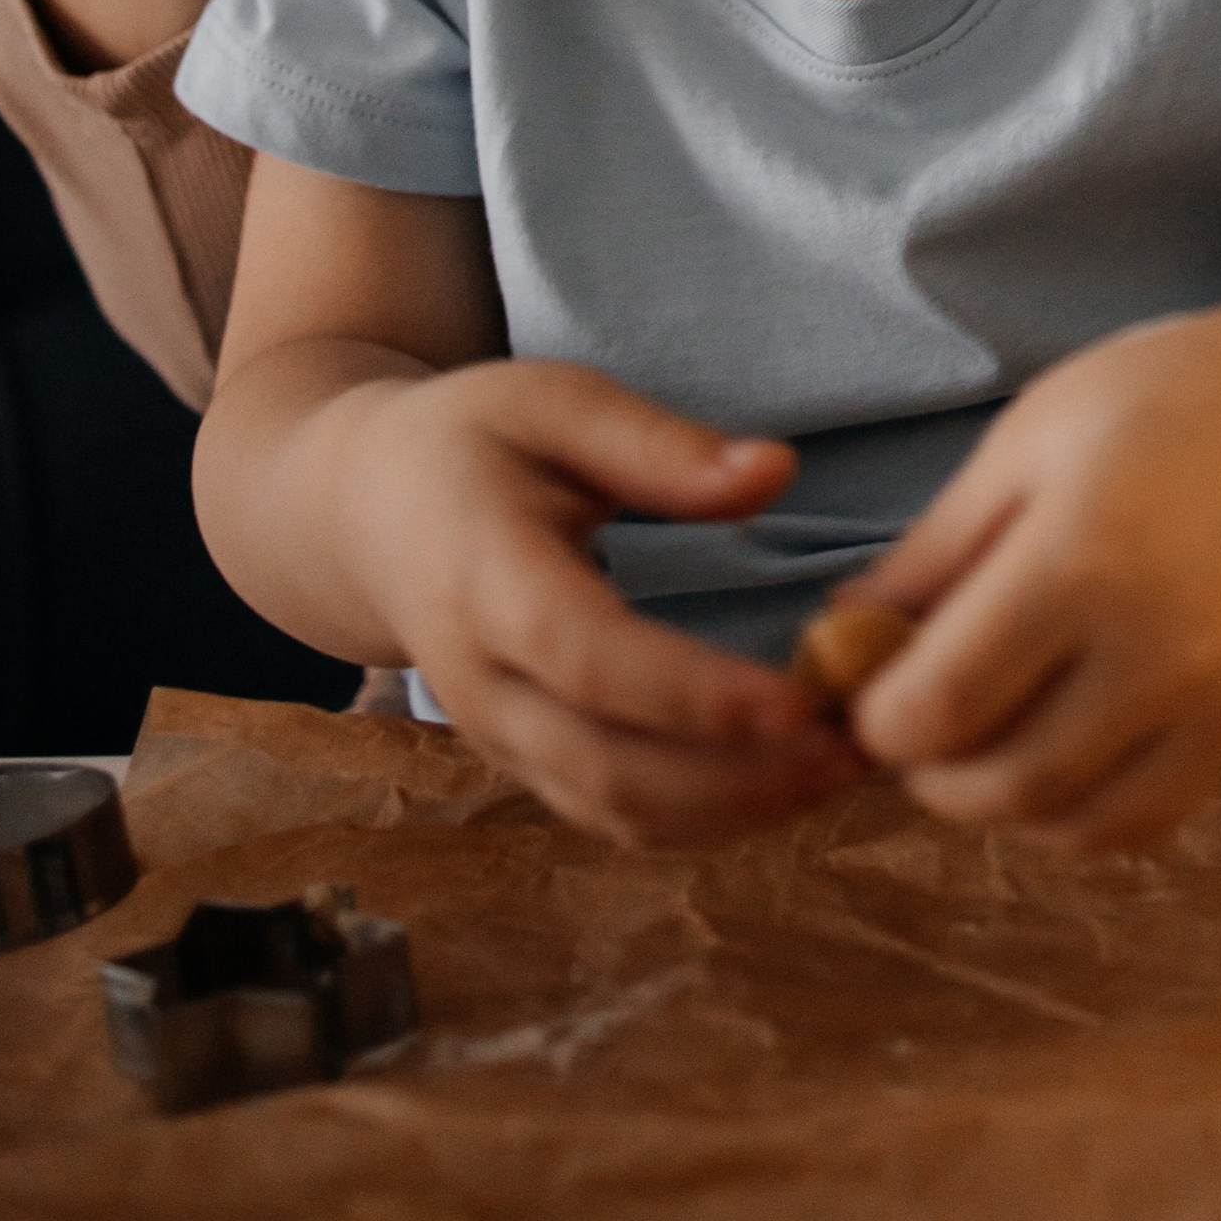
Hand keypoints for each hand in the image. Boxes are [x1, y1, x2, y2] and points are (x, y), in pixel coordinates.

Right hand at [330, 358, 860, 846]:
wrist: (364, 513)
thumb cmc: (469, 442)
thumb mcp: (554, 403)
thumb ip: (660, 446)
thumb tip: (774, 472)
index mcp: (483, 577)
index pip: (588, 658)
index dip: (693, 693)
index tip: (801, 700)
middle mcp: (480, 680)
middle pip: (606, 767)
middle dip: (738, 779)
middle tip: (856, 747)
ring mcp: (497, 735)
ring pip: (614, 810)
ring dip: (734, 810)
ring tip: (844, 767)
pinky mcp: (523, 760)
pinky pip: (611, 814)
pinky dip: (702, 818)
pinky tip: (786, 782)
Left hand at [841, 303, 1220, 851]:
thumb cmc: (1166, 399)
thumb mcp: (1030, 439)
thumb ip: (936, 548)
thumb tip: (842, 633)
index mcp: (1079, 557)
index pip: (939, 703)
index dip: (879, 717)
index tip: (866, 687)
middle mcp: (1152, 648)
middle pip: (998, 780)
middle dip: (928, 770)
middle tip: (911, 720)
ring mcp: (1210, 700)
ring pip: (1067, 819)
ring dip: (996, 802)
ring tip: (976, 737)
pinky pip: (1140, 822)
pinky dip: (1076, 816)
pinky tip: (1053, 756)